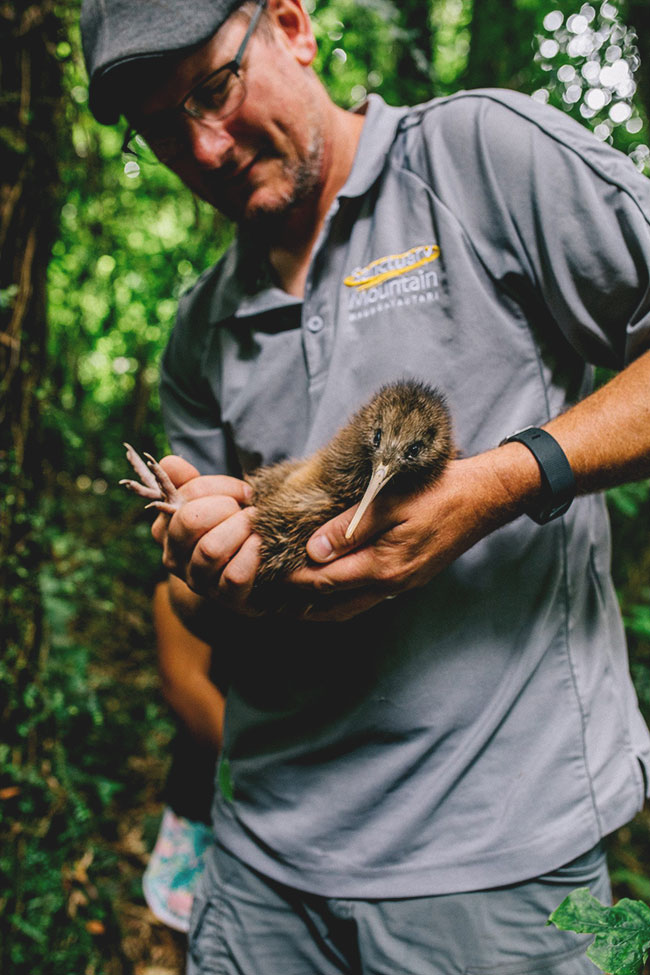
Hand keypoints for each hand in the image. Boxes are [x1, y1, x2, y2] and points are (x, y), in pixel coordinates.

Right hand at [150, 456, 260, 613]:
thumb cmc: (228, 531)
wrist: (246, 581)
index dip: (220, 486)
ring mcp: (198, 580)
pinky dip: (251, 555)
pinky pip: (234, 575)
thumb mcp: (209, 504)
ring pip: (211, 548)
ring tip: (256, 526)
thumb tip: (170, 462)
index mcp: (167, 528)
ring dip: (240, 529)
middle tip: (247, 510)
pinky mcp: (226, 598)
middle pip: (190, 520)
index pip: (183, 494)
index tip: (243, 491)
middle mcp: (175, 556)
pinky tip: (260, 543)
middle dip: (226, 507)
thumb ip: (190, 483)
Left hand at [289, 448, 539, 621]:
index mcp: (383, 566)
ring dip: (319, 604)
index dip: (291, 577)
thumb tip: (313, 550)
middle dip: (298, 601)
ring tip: (288, 597)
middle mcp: (391, 584)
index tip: (264, 569)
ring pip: (350, 606)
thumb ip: (349, 527)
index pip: (323, 581)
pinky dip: (341, 596)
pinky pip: (366, 596)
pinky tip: (328, 584)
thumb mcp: (389, 501)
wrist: (484, 497)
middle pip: (333, 604)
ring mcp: (402, 584)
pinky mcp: (409, 577)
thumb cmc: (438, 491)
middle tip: (266, 597)